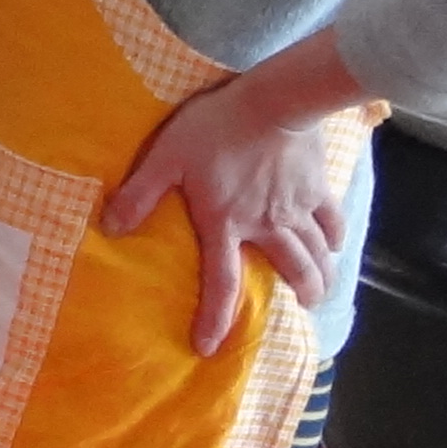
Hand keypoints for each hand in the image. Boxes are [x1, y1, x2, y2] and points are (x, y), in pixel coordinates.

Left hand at [101, 34, 362, 353]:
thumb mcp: (165, 157)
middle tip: (304, 311)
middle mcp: (267, 225)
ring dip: (322, 274)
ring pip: (317, 252)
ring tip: (321, 290)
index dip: (214, 318)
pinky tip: (336, 244)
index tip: (210, 347)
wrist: (274, 100)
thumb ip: (139, 193)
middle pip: (291, 270)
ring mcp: (297, 207)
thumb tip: (110, 228)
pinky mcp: (317, 186)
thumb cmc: (215, 127)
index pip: (221, 282)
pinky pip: (332, 219)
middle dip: (300, 294)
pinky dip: (336, 236)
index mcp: (226, 223)